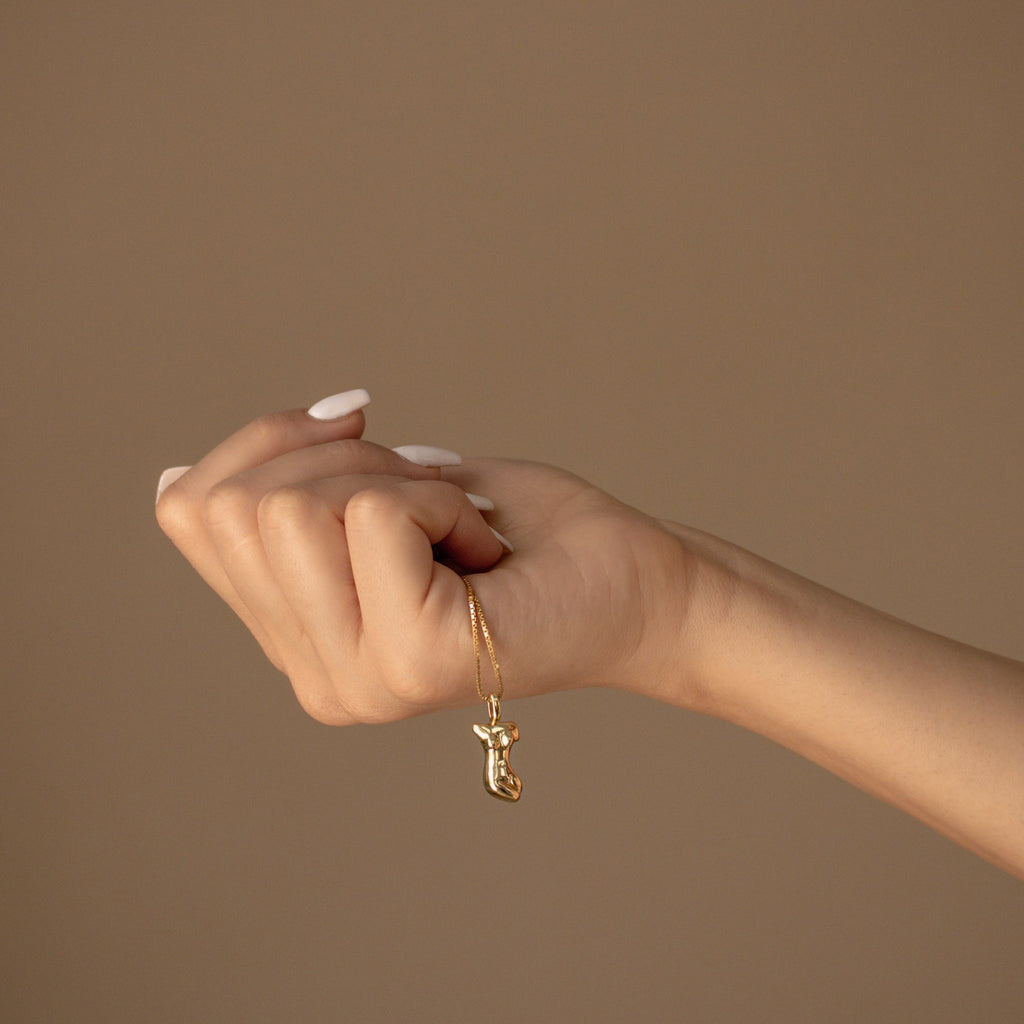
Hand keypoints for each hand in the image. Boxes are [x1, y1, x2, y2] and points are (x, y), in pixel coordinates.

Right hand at [156, 396, 696, 724]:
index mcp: (300, 640)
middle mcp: (316, 676)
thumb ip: (287, 501)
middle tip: (429, 494)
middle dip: (340, 461)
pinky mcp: (411, 657)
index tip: (353, 430)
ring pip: (297, 508)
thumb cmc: (526, 537)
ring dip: (396, 481)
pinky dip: (441, 499)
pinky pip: (377, 514)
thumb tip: (177, 474)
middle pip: (236, 505)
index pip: (193, 514)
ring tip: (460, 527)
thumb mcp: (386, 497)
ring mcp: (357, 677)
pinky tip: (487, 547)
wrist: (638, 589)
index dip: (264, 442)